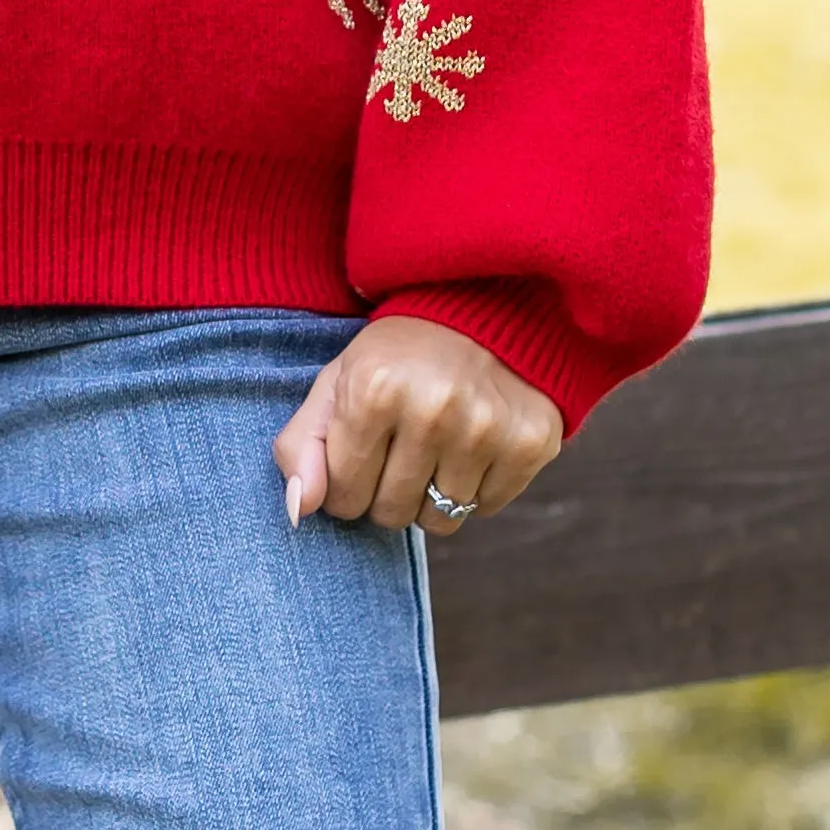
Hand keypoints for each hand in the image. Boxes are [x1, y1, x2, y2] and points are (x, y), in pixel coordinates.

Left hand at [276, 318, 562, 539]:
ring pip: (441, 520)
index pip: (343, 496)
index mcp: (374, 390)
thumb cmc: (398, 356)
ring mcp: (488, 428)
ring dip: (430, 496)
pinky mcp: (531, 442)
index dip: (346, 483)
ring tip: (435, 447)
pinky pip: (486, 508)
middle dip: (386, 494)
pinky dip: (474, 488)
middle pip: (391, 514)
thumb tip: (298, 512)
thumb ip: (301, 445)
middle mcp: (433, 410)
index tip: (361, 453)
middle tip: (398, 451)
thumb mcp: (338, 383)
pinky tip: (472, 445)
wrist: (485, 309)